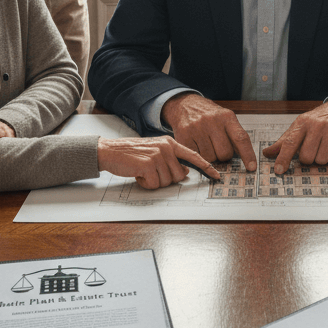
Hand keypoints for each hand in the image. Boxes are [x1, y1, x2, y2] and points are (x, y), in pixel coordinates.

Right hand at [97, 136, 220, 188]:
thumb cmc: (132, 153)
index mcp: (170, 143)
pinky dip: (145, 184)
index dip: (206, 167)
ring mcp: (158, 155)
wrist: (111, 150)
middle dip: (166, 178)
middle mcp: (167, 147)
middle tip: (151, 171)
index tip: (216, 175)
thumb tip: (185, 171)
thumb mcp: (156, 151)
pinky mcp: (148, 164)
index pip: (193, 155)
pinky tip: (138, 174)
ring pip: (167, 181)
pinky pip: (154, 184)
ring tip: (143, 171)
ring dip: (154, 181)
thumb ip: (172, 159)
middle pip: (179, 175)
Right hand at [161, 93, 257, 170]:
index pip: (240, 138)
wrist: (185, 104)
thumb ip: (235, 135)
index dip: (247, 154)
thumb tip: (246, 160)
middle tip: (217, 145)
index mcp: (226, 116)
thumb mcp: (225, 118)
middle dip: (223, 155)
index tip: (251, 167)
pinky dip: (198, 155)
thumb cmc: (209, 115)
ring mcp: (197, 128)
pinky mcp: (184, 135)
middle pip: (224, 154)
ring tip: (206, 142)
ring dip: (210, 155)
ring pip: (210, 158)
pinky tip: (197, 144)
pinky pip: (196, 157)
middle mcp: (212, 121)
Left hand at [262, 97, 327, 174]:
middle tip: (312, 149)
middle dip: (308, 158)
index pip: (290, 143)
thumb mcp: (300, 126)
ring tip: (324, 146)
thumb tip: (267, 153)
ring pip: (321, 160)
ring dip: (321, 158)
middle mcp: (317, 125)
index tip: (279, 170)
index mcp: (302, 122)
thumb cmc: (318, 121)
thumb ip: (284, 141)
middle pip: (307, 157)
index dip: (283, 158)